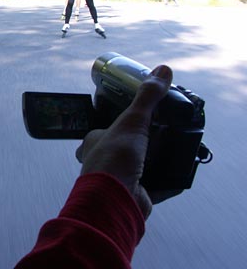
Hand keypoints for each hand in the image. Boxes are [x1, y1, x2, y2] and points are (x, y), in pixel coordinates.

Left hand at [75, 65, 173, 217]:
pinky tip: (174, 177)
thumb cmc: (114, 157)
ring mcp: (115, 181)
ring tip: (166, 154)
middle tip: (156, 138)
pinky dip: (163, 183)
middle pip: (119, 151)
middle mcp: (100, 162)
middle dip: (135, 146)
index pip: (103, 131)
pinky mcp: (132, 197)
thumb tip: (163, 70)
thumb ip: (148, 97)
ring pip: (132, 170)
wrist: (114, 197)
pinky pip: (150, 188)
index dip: (118, 127)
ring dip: (147, 165)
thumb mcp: (133, 119)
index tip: (136, 123)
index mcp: (94, 142)